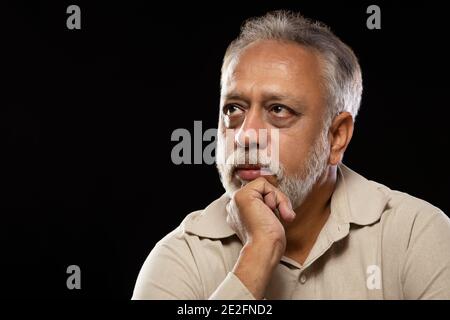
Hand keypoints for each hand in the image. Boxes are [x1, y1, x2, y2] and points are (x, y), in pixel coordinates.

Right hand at [226, 177, 295, 298]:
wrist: (264, 249)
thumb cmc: (269, 242)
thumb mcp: (267, 221)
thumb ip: (266, 208)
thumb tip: (278, 201)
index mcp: (237, 213)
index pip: (258, 196)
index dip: (271, 201)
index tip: (277, 216)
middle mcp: (233, 205)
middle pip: (261, 190)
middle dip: (276, 200)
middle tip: (282, 216)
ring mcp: (236, 200)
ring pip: (263, 186)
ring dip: (278, 200)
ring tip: (280, 216)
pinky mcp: (243, 195)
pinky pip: (263, 183)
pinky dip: (275, 196)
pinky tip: (274, 210)